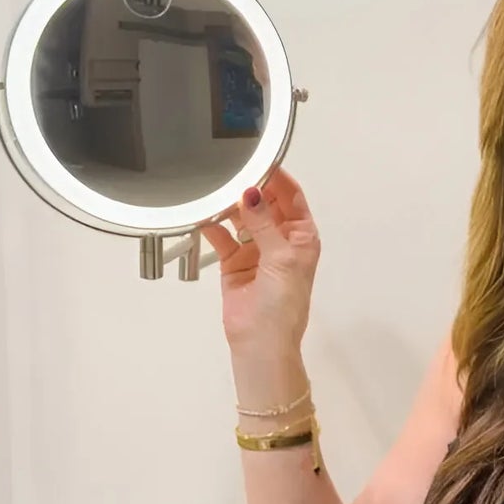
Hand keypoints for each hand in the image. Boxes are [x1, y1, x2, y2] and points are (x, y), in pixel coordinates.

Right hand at [199, 167, 320, 361]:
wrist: (261, 344)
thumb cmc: (282, 304)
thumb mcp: (280, 259)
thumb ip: (264, 223)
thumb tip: (251, 192)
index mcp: (302, 236)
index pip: (291, 197)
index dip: (277, 178)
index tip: (259, 159)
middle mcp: (280, 239)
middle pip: (265, 203)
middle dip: (250, 189)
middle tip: (230, 171)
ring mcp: (256, 249)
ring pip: (242, 217)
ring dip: (229, 206)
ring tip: (213, 191)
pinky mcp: (234, 262)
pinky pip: (222, 237)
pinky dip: (213, 226)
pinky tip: (202, 215)